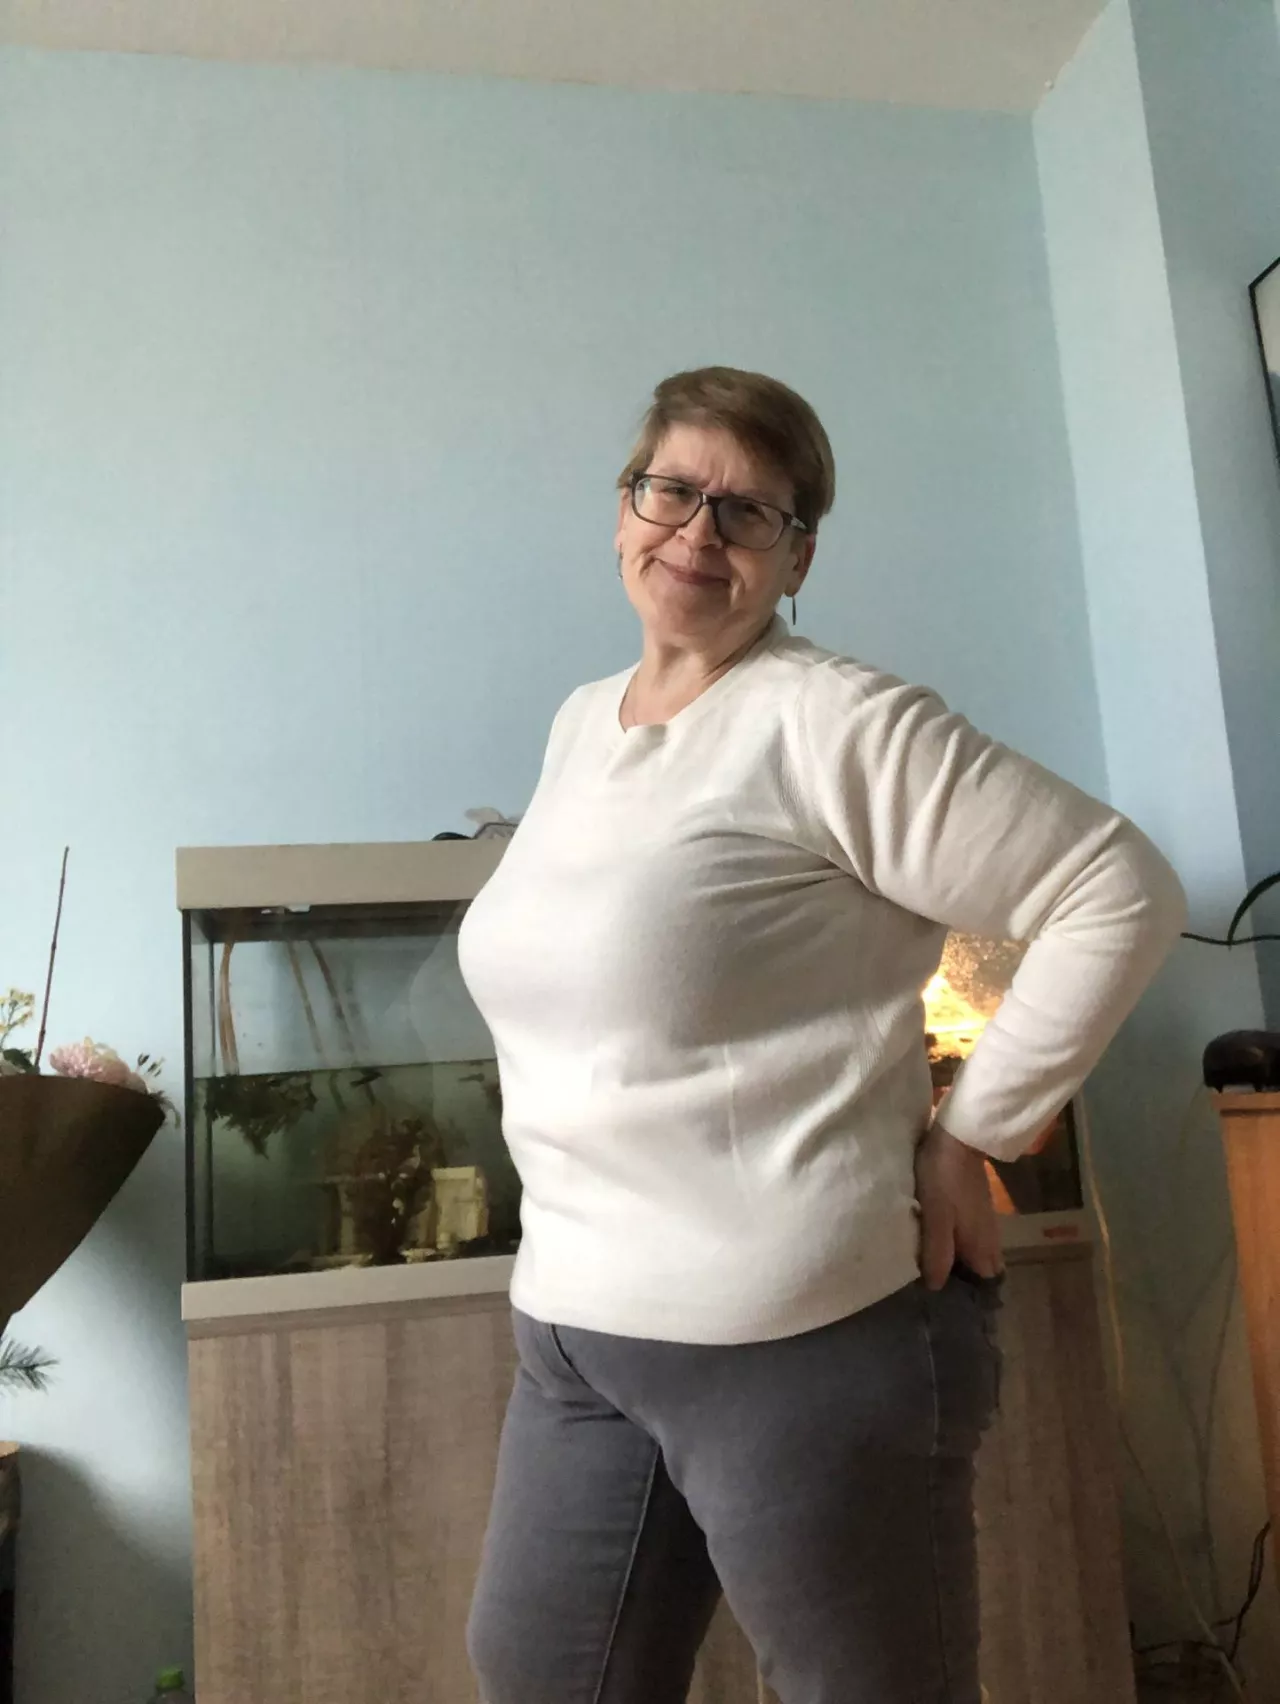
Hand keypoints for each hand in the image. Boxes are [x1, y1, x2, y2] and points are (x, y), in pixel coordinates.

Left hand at [914, 1122, 1003, 1290]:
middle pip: (983, 1270)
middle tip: (939, 1290)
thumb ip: (938, 1252)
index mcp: (981, 1245)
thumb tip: (936, 1287)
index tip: (952, 1305)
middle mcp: (989, 1238)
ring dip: (962, 1264)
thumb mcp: (935, 1216)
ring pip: (978, 1253)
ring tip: (937, 1272)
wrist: (957, 1138)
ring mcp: (986, 1222)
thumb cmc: (943, 1179)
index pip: (987, 1283)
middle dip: (967, 1283)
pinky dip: (962, 1246)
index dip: (973, 1297)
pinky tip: (942, 1245)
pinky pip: (973, 1238)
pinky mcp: (978, 1208)